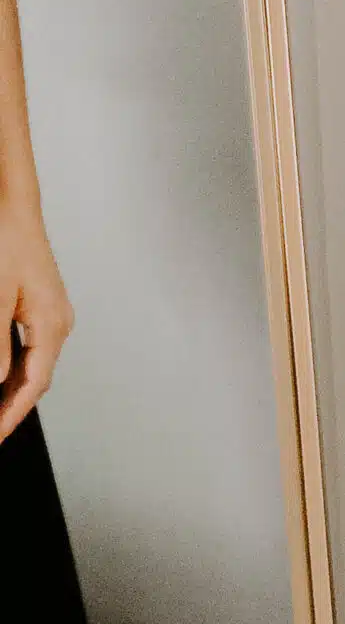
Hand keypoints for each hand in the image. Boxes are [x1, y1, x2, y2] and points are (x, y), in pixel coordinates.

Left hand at [0, 200, 74, 447]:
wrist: (14, 208)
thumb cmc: (7, 242)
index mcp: (51, 324)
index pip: (33, 384)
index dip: (12, 415)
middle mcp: (58, 323)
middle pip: (36, 379)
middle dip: (12, 408)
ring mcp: (53, 315)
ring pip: (34, 366)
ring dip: (13, 390)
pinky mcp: (43, 308)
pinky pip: (32, 349)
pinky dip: (16, 369)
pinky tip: (3, 378)